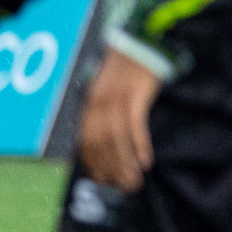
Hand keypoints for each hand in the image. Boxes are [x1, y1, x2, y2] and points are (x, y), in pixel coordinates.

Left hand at [76, 49, 161, 192]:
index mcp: (89, 104)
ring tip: (133, 182)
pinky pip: (135, 128)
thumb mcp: (110, 89)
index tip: (103, 180)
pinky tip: (146, 162)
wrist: (143, 44)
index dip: (94, 163)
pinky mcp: (135, 97)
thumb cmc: (129, 69)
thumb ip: (106, 111)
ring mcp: (116, 100)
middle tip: (120, 188)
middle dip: (109, 169)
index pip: (86, 141)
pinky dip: (139, 147)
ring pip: (116, 140)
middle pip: (100, 144)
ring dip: (124, 165)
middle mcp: (98, 103)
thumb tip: (110, 142)